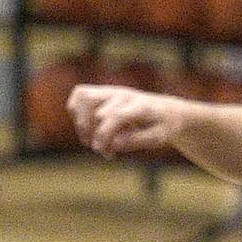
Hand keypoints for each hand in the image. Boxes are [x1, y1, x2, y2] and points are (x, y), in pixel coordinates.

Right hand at [67, 84, 182, 157]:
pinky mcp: (99, 92)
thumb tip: (113, 144)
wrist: (165, 110)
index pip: (115, 114)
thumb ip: (137, 141)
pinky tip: (87, 129)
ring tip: (89, 141)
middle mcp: (122, 94)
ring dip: (80, 121)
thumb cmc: (161, 126)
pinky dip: (77, 114)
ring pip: (82, 97)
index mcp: (140, 105)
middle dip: (89, 128)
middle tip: (98, 149)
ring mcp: (109, 91)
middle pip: (91, 102)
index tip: (101, 151)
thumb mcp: (159, 138)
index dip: (103, 133)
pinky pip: (78, 96)